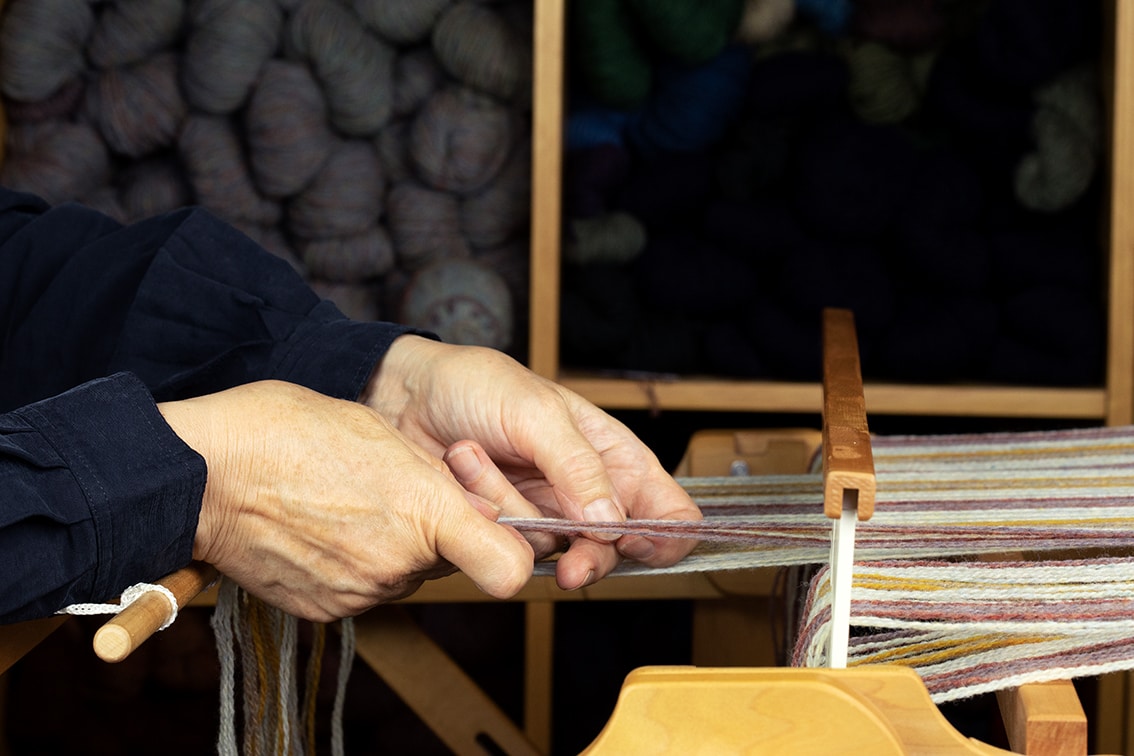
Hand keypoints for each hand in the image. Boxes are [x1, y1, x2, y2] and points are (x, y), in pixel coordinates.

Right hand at [158, 380, 533, 621]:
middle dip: (434, 534)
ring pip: (405, 575)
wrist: (206, 472)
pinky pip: (363, 590)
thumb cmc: (289, 432)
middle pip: (449, 561)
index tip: (498, 533)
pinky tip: (321, 531)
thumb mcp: (381, 434)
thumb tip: (468, 506)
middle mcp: (400, 562)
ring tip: (345, 506)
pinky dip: (353, 567)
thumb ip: (436, 479)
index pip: (509, 566)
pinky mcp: (326, 611)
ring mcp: (361, 592)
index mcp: (425, 510)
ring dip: (391, 549)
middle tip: (390, 495)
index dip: (513, 551)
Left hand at [361, 336, 701, 589]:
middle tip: (571, 565)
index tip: (634, 543)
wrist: (402, 395)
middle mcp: (582, 494)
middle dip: (588, 555)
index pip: (668, 512)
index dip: (665, 537)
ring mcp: (539, 517)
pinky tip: (459, 472)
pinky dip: (481, 513)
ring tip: (472, 456)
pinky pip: (504, 550)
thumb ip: (579, 467)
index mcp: (612, 457)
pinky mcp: (498, 535)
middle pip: (613, 551)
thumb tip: (612, 524)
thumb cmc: (476, 386)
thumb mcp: (537, 412)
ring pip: (551, 551)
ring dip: (510, 510)